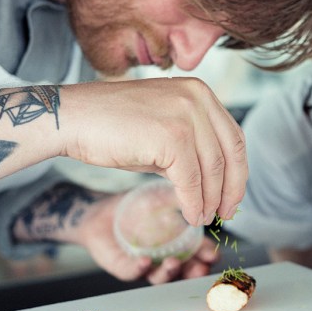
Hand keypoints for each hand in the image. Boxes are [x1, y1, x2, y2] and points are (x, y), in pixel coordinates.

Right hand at [59, 79, 246, 226]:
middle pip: (230, 153)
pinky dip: (193, 203)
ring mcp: (186, 114)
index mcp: (200, 92)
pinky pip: (191, 180)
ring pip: (212, 170)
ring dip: (210, 200)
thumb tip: (216, 182)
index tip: (232, 196)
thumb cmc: (112, 127)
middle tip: (225, 213)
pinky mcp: (172, 135)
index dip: (238, 172)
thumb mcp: (162, 130)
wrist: (73, 119)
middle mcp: (198, 97)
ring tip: (203, 218)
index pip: (233, 137)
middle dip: (230, 189)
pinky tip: (191, 216)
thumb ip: (191, 147)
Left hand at [71, 191, 219, 284]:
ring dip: (169, 272)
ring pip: (160, 277)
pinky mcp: (123, 266)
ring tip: (172, 262)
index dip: (206, 255)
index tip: (213, 254)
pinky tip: (145, 261)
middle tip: (200, 268)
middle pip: (184, 272)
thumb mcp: (161, 198)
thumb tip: (200, 194)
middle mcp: (164, 257)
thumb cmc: (134, 206)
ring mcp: (145, 264)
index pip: (197, 254)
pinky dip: (139, 268)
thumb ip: (179, 198)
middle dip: (194, 272)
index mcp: (178, 243)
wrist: (103, 211)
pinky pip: (132, 272)